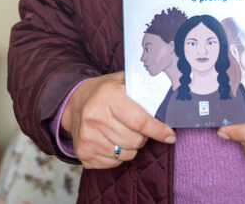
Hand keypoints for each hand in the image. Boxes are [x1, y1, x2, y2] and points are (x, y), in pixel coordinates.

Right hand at [61, 71, 175, 168]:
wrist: (75, 103)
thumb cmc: (105, 92)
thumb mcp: (122, 82)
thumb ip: (144, 89)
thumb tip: (170, 101)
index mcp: (108, 96)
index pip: (139, 121)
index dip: (158, 130)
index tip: (170, 136)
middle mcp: (95, 117)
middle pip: (135, 141)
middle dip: (143, 137)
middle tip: (137, 128)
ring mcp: (88, 137)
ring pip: (126, 155)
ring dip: (131, 147)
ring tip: (123, 132)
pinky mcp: (83, 153)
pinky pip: (114, 163)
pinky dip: (118, 155)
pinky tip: (111, 140)